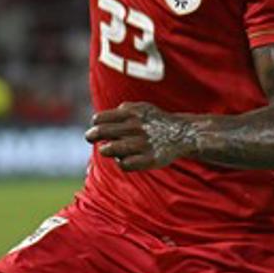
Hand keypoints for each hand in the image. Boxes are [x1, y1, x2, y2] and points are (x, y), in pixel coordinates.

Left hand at [85, 102, 199, 171]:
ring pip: (108, 150)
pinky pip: (123, 164)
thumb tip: (99, 120)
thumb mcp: (141, 108)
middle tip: (92, 138)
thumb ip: (122, 111)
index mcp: (130, 113)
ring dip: (106, 150)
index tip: (97, 127)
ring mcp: (141, 144)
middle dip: (92, 136)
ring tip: (109, 150)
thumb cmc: (156, 121)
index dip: (95, 124)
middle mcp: (134, 127)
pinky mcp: (149, 159)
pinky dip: (121, 162)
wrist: (182, 133)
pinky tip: (125, 159)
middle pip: (99, 133)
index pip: (99, 119)